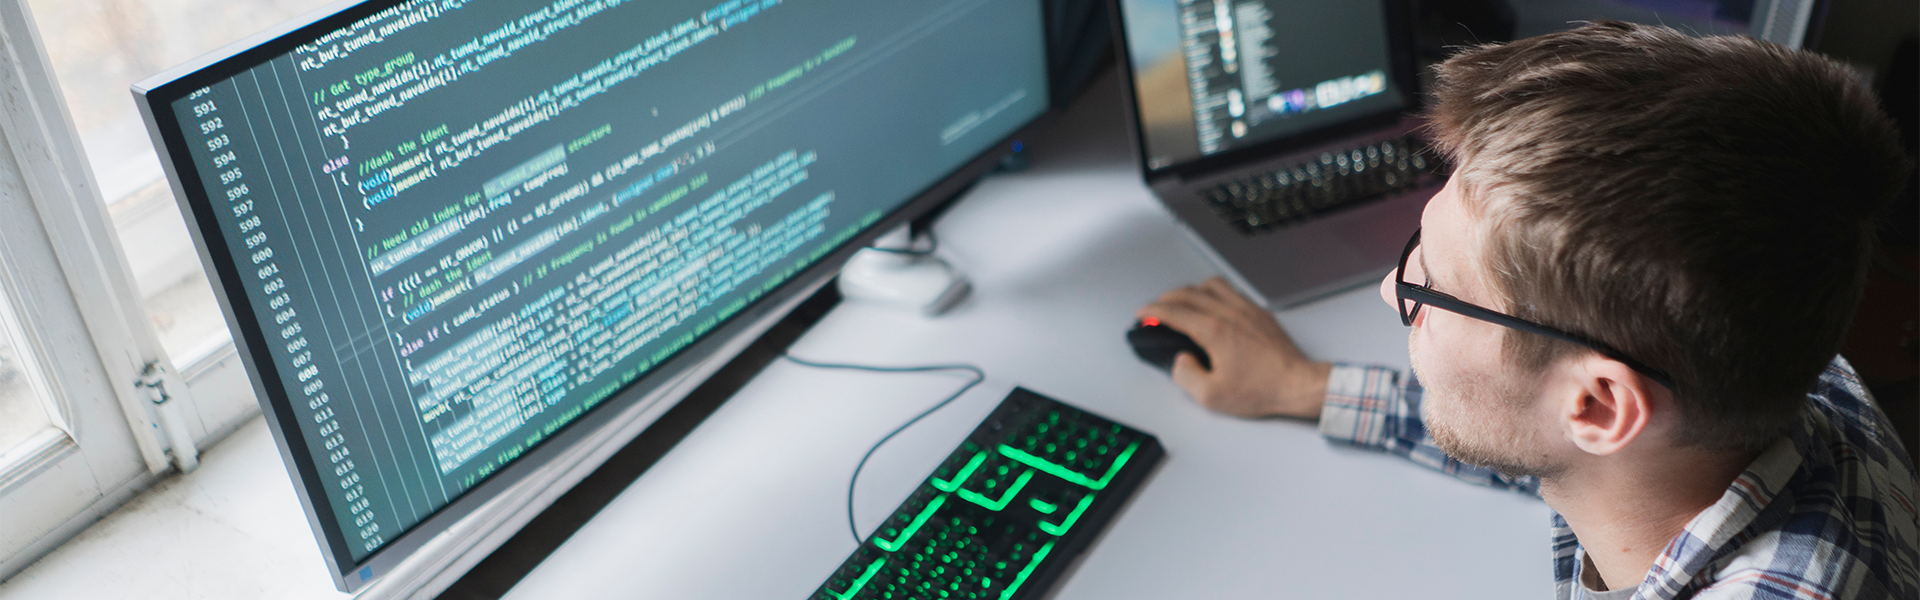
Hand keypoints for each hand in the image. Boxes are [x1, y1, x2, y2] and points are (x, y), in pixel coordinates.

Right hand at [1138, 277, 1331, 418]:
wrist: (1297, 383)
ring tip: (1181, 301)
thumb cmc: (1262, 389)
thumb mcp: (1211, 395)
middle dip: (1165, 299)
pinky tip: (1212, 301)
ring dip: (1189, 290)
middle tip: (1156, 309)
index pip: (1173, 312)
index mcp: (1213, 330)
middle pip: (1187, 293)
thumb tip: (1180, 361)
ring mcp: (1245, 309)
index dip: (1152, 311)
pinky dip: (1212, 291)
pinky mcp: (1258, 312)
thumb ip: (1186, 376)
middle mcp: (1228, 313)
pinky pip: (1230, 289)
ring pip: (1210, 285)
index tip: (1142, 314)